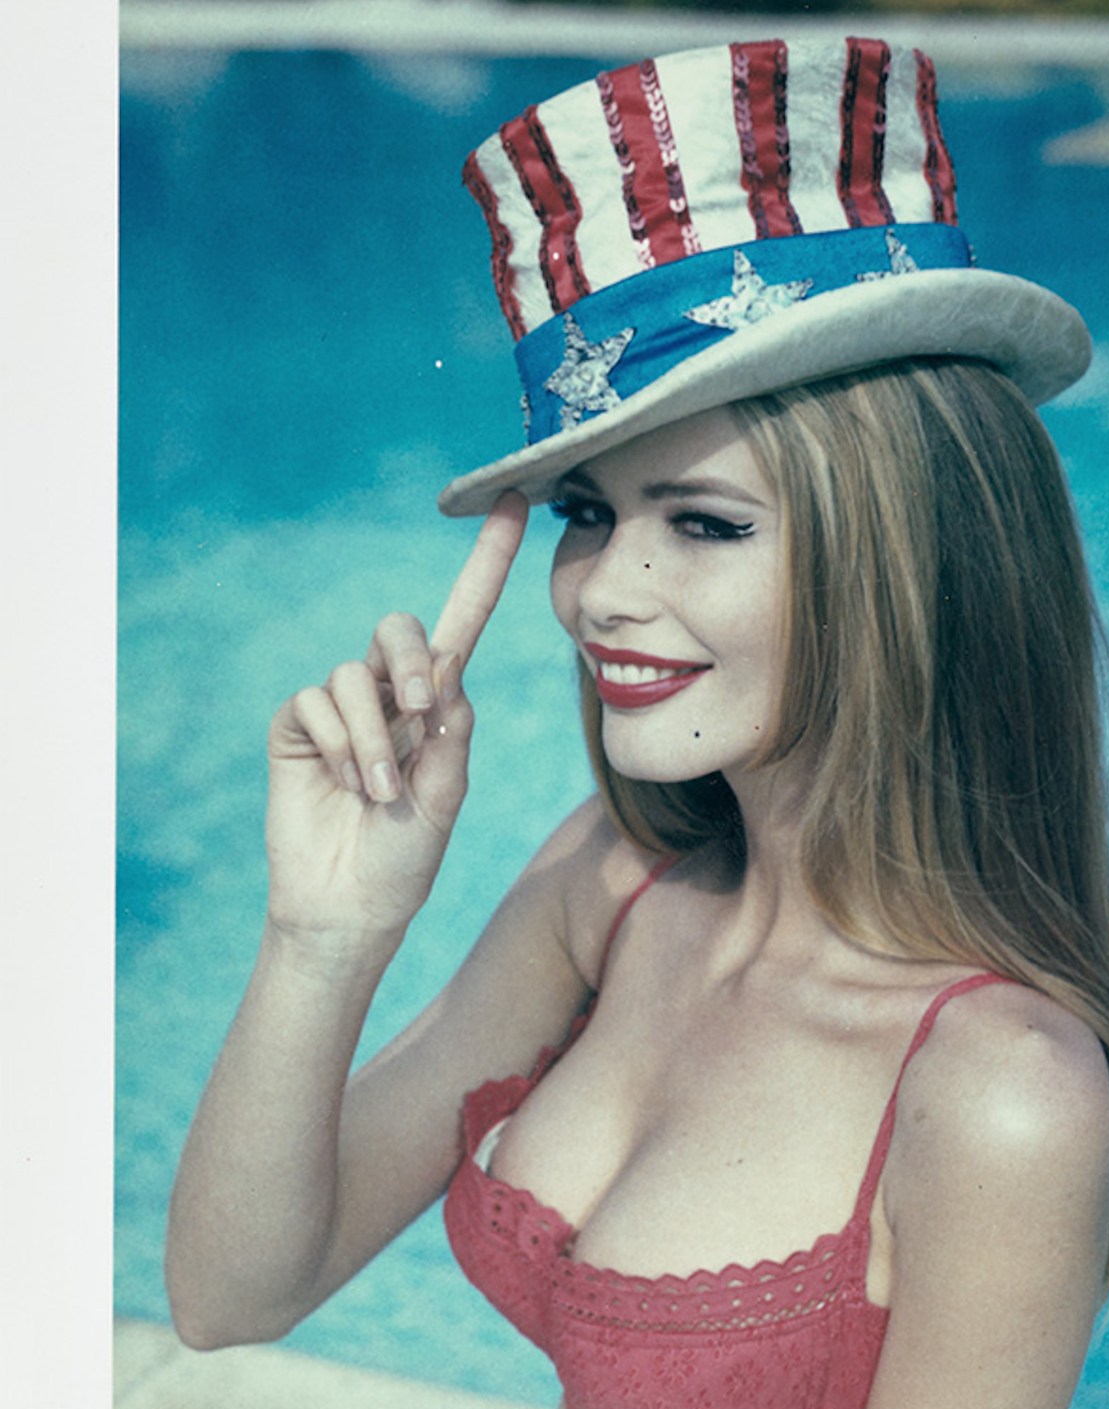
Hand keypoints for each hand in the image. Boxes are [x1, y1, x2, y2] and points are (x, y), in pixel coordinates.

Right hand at [263, 493, 528, 942]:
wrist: (351, 908)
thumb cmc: (406, 857)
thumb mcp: (446, 796)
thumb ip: (451, 732)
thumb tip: (446, 675)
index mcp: (439, 702)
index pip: (465, 621)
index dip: (487, 563)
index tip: (511, 500)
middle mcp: (389, 692)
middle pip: (400, 628)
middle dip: (409, 661)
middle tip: (419, 711)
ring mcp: (341, 708)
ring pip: (354, 676)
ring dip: (375, 740)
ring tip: (379, 793)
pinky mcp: (298, 727)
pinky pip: (315, 704)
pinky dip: (341, 748)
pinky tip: (348, 788)